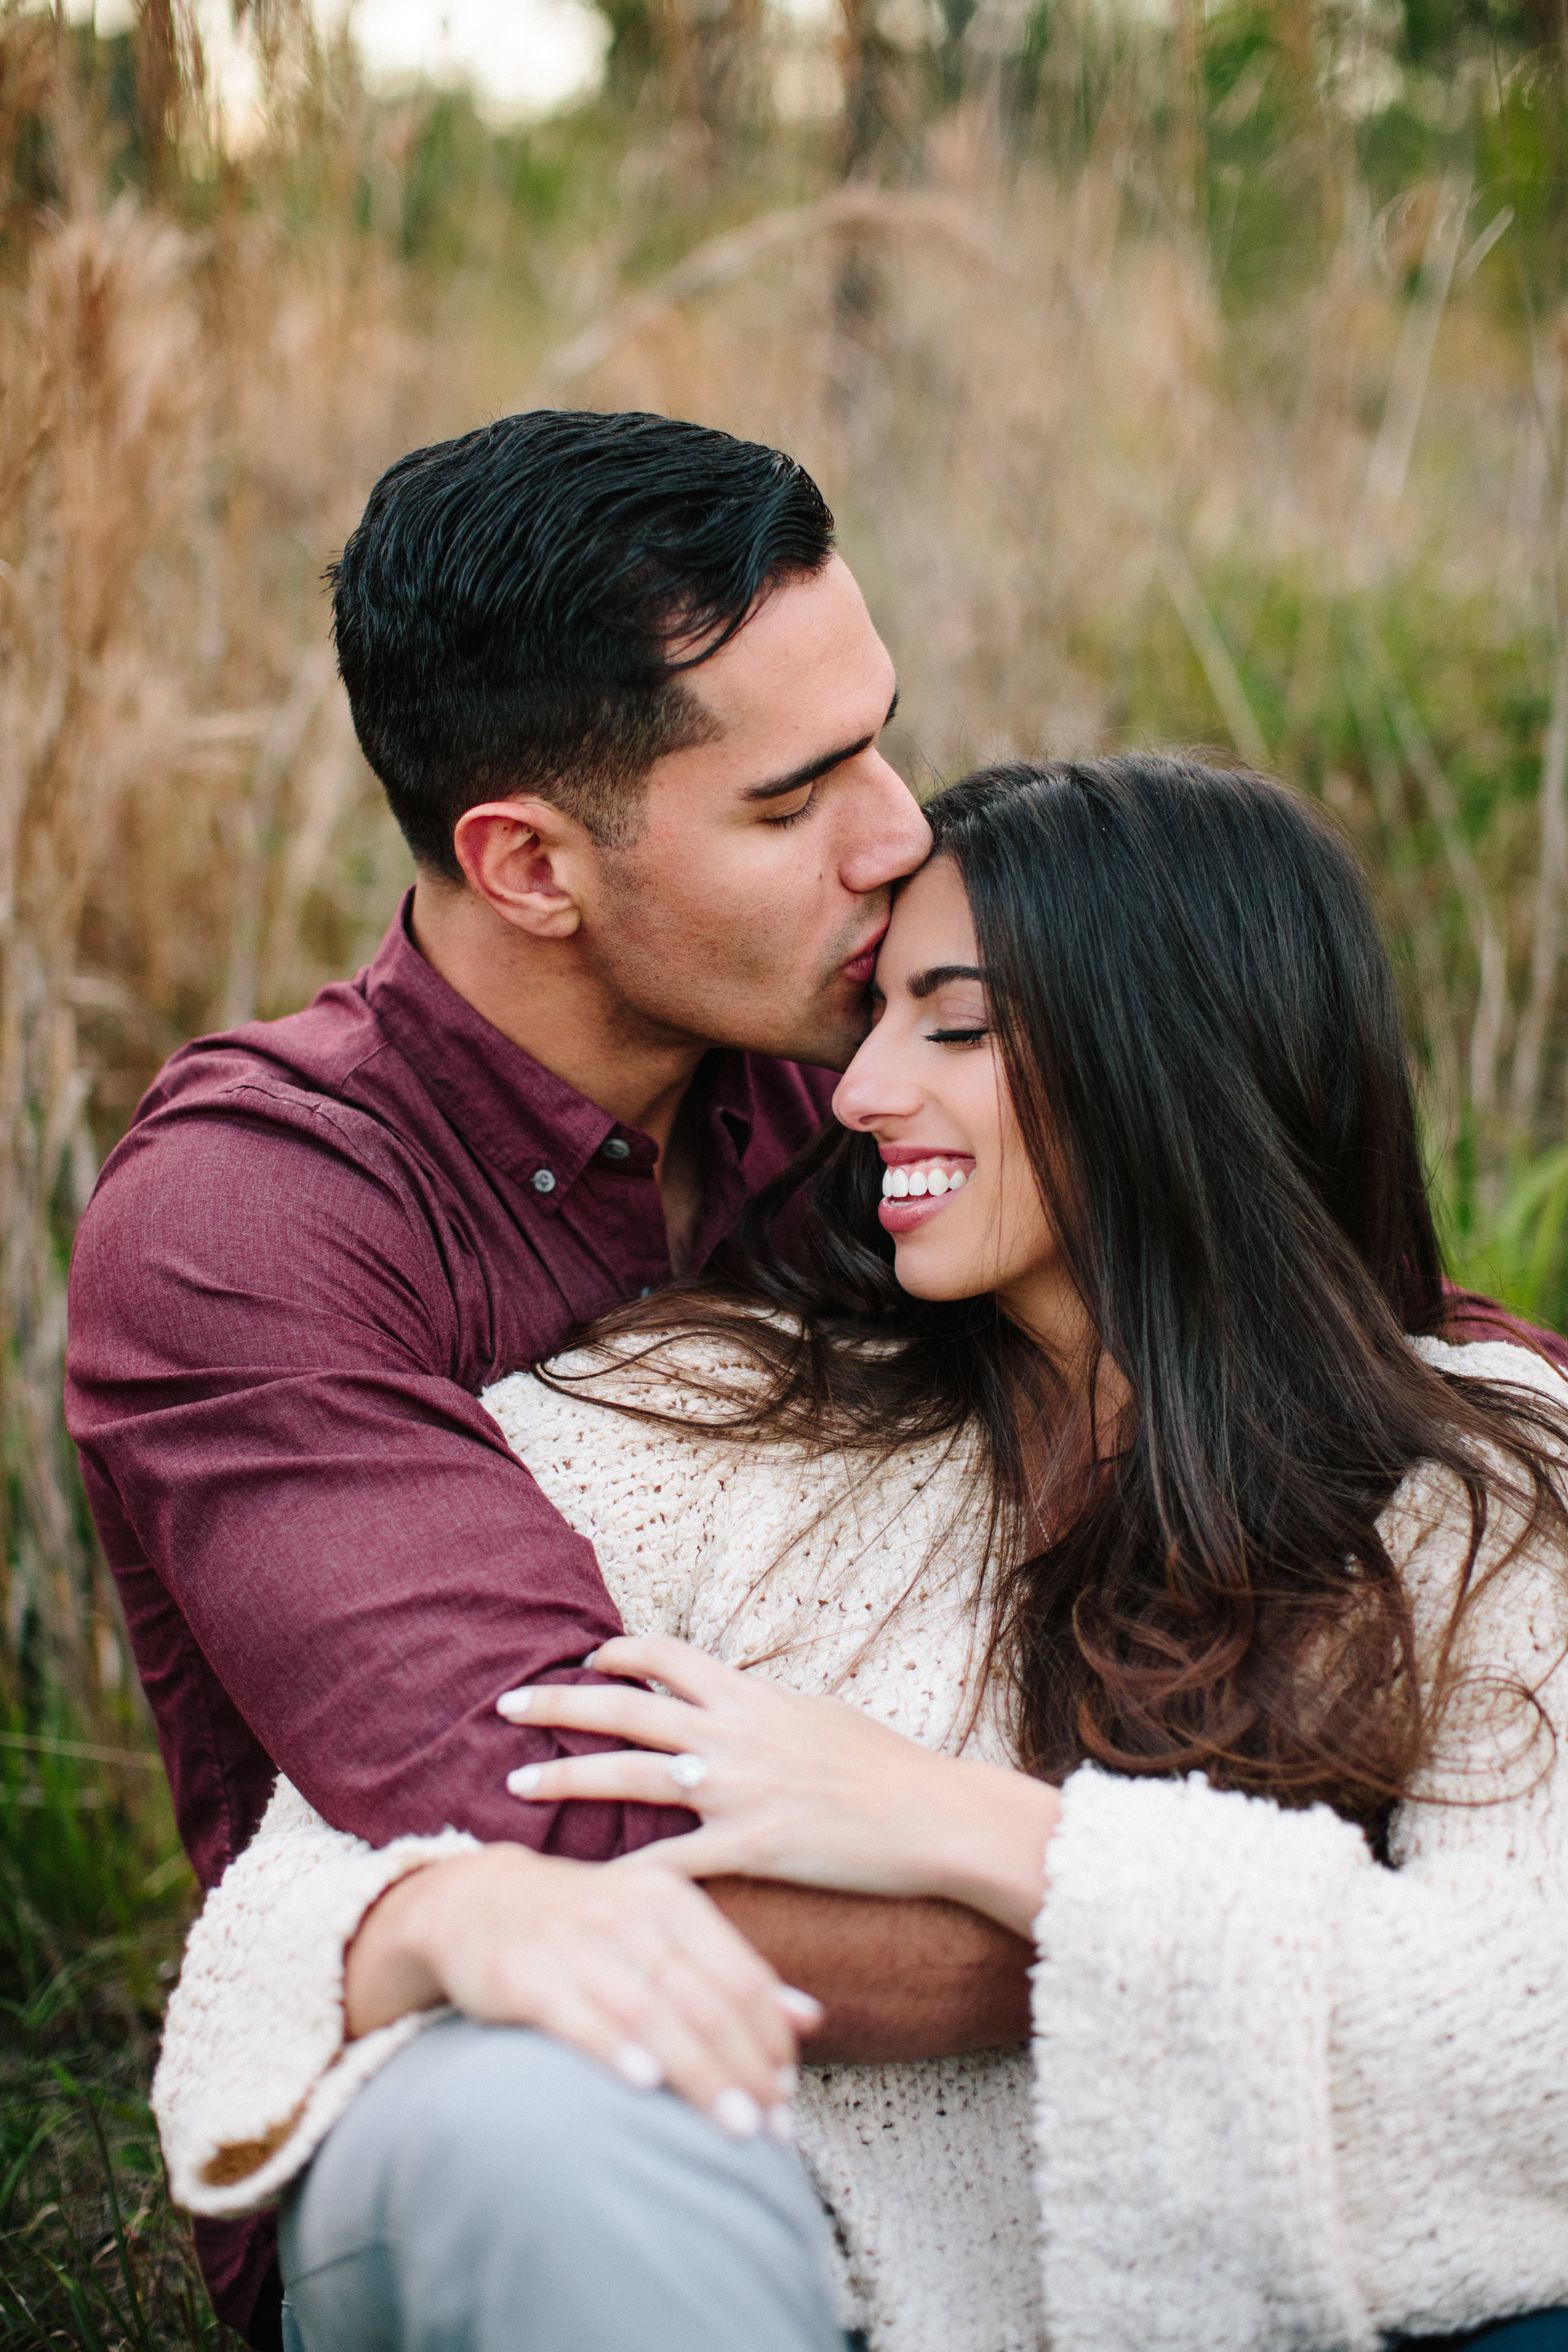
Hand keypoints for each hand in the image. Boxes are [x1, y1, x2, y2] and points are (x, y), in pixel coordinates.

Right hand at [345, 1842, 819, 2140]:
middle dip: (746, 2069)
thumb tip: (810, 2017)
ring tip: (735, 2128)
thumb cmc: (585, 1923)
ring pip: (652, 2013)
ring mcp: (574, 1942)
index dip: (770, 2038)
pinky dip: (615, 2048)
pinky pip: (577, 2014)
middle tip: (773, 2129)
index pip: (740, 1974)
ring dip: (699, 2075)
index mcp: (670, 1900)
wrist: (474, 1900)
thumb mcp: (661, 1929)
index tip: (788, 2094)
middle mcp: (627, 1914)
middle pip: (705, 1999)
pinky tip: (645, 2084)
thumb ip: (731, 1971)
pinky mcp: (523, 1972)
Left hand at [498, 1636, 1061, 1937]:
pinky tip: (584, 1890)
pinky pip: (671, 1865)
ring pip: (630, 1777)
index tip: (584, 1658)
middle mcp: (734, 1735)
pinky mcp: (750, 1848)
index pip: (669, 1656)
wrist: (934, 1814)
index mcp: (752, 1698)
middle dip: (561, 1703)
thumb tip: (743, 1704)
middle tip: (508, 1704)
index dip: (619, 1653)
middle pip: (627, 1708)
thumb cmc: (889, 1768)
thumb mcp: (823, 1717)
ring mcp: (737, 1791)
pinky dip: (624, 1878)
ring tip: (515, 1784)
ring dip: (566, 1778)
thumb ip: (770, 1713)